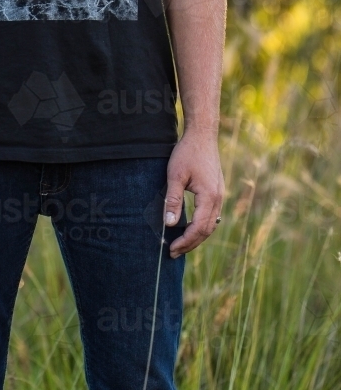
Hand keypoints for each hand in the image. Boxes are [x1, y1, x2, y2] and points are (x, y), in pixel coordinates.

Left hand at [164, 130, 223, 257]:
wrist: (202, 136)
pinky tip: (189, 229)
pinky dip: (201, 226)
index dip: (185, 241)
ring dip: (196, 237)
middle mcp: (218, 199)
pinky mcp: (217, 192)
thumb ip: (172, 200)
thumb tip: (169, 224)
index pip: (198, 228)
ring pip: (211, 224)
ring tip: (180, 245)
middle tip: (173, 253)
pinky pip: (211, 216)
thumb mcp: (175, 176)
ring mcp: (220, 195)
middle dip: (190, 244)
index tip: (171, 249)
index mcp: (209, 197)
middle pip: (206, 230)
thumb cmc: (187, 153)